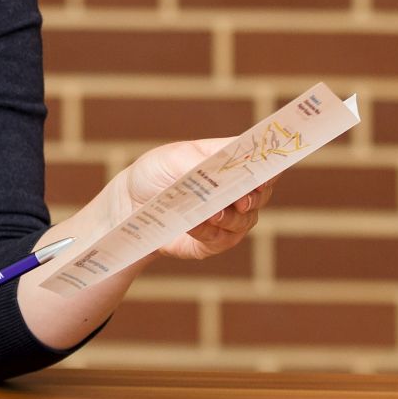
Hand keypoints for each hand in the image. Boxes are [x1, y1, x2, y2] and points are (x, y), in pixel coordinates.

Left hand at [123, 138, 273, 262]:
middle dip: (252, 197)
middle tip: (241, 200)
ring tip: (210, 213)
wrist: (129, 205)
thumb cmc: (154, 173)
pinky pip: (222, 239)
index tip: (267, 172)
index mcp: (228, 161)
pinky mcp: (215, 240)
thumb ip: (198, 162)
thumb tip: (223, 170)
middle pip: (260, 193)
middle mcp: (234, 189)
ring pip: (245, 220)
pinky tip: (193, 225)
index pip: (259, 160)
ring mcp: (228, 216)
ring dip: (228, 217)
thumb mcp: (171, 158)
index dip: (268, 166)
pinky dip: (208, 232)